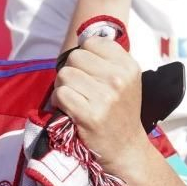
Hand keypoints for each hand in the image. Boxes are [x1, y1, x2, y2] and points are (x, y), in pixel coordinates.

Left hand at [50, 36, 148, 176]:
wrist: (126, 148)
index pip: (91, 42)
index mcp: (128, 66)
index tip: (88, 72)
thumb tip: (80, 37)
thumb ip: (106, 59)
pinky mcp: (90, 115)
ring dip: (62, 87)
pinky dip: (58, 101)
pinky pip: (60, 94)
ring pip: (64, 75)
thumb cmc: (120, 111)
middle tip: (79, 88)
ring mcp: (105, 97)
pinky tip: (69, 109)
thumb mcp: (125, 80)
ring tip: (74, 99)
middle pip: (74, 57)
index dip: (84, 56)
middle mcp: (118, 79)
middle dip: (71, 71)